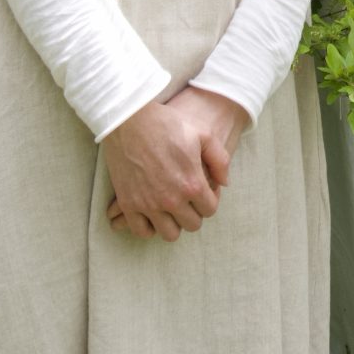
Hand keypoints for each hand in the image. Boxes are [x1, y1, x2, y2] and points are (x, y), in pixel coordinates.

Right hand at [101, 87, 242, 240]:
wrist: (129, 119)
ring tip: (171, 208)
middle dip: (193, 213)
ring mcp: (148, 204)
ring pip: (169, 234)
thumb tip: (224, 184)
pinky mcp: (128, 204)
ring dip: (173, 223)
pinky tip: (152, 213)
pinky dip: (149, 226)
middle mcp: (172, 199)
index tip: (203, 191)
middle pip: (192, 225)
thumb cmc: (167, 123)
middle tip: (188, 199)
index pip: (210, 210)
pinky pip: (142, 231)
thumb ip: (220, 160)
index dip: (209, 200)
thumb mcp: (202, 134)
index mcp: (192, 184)